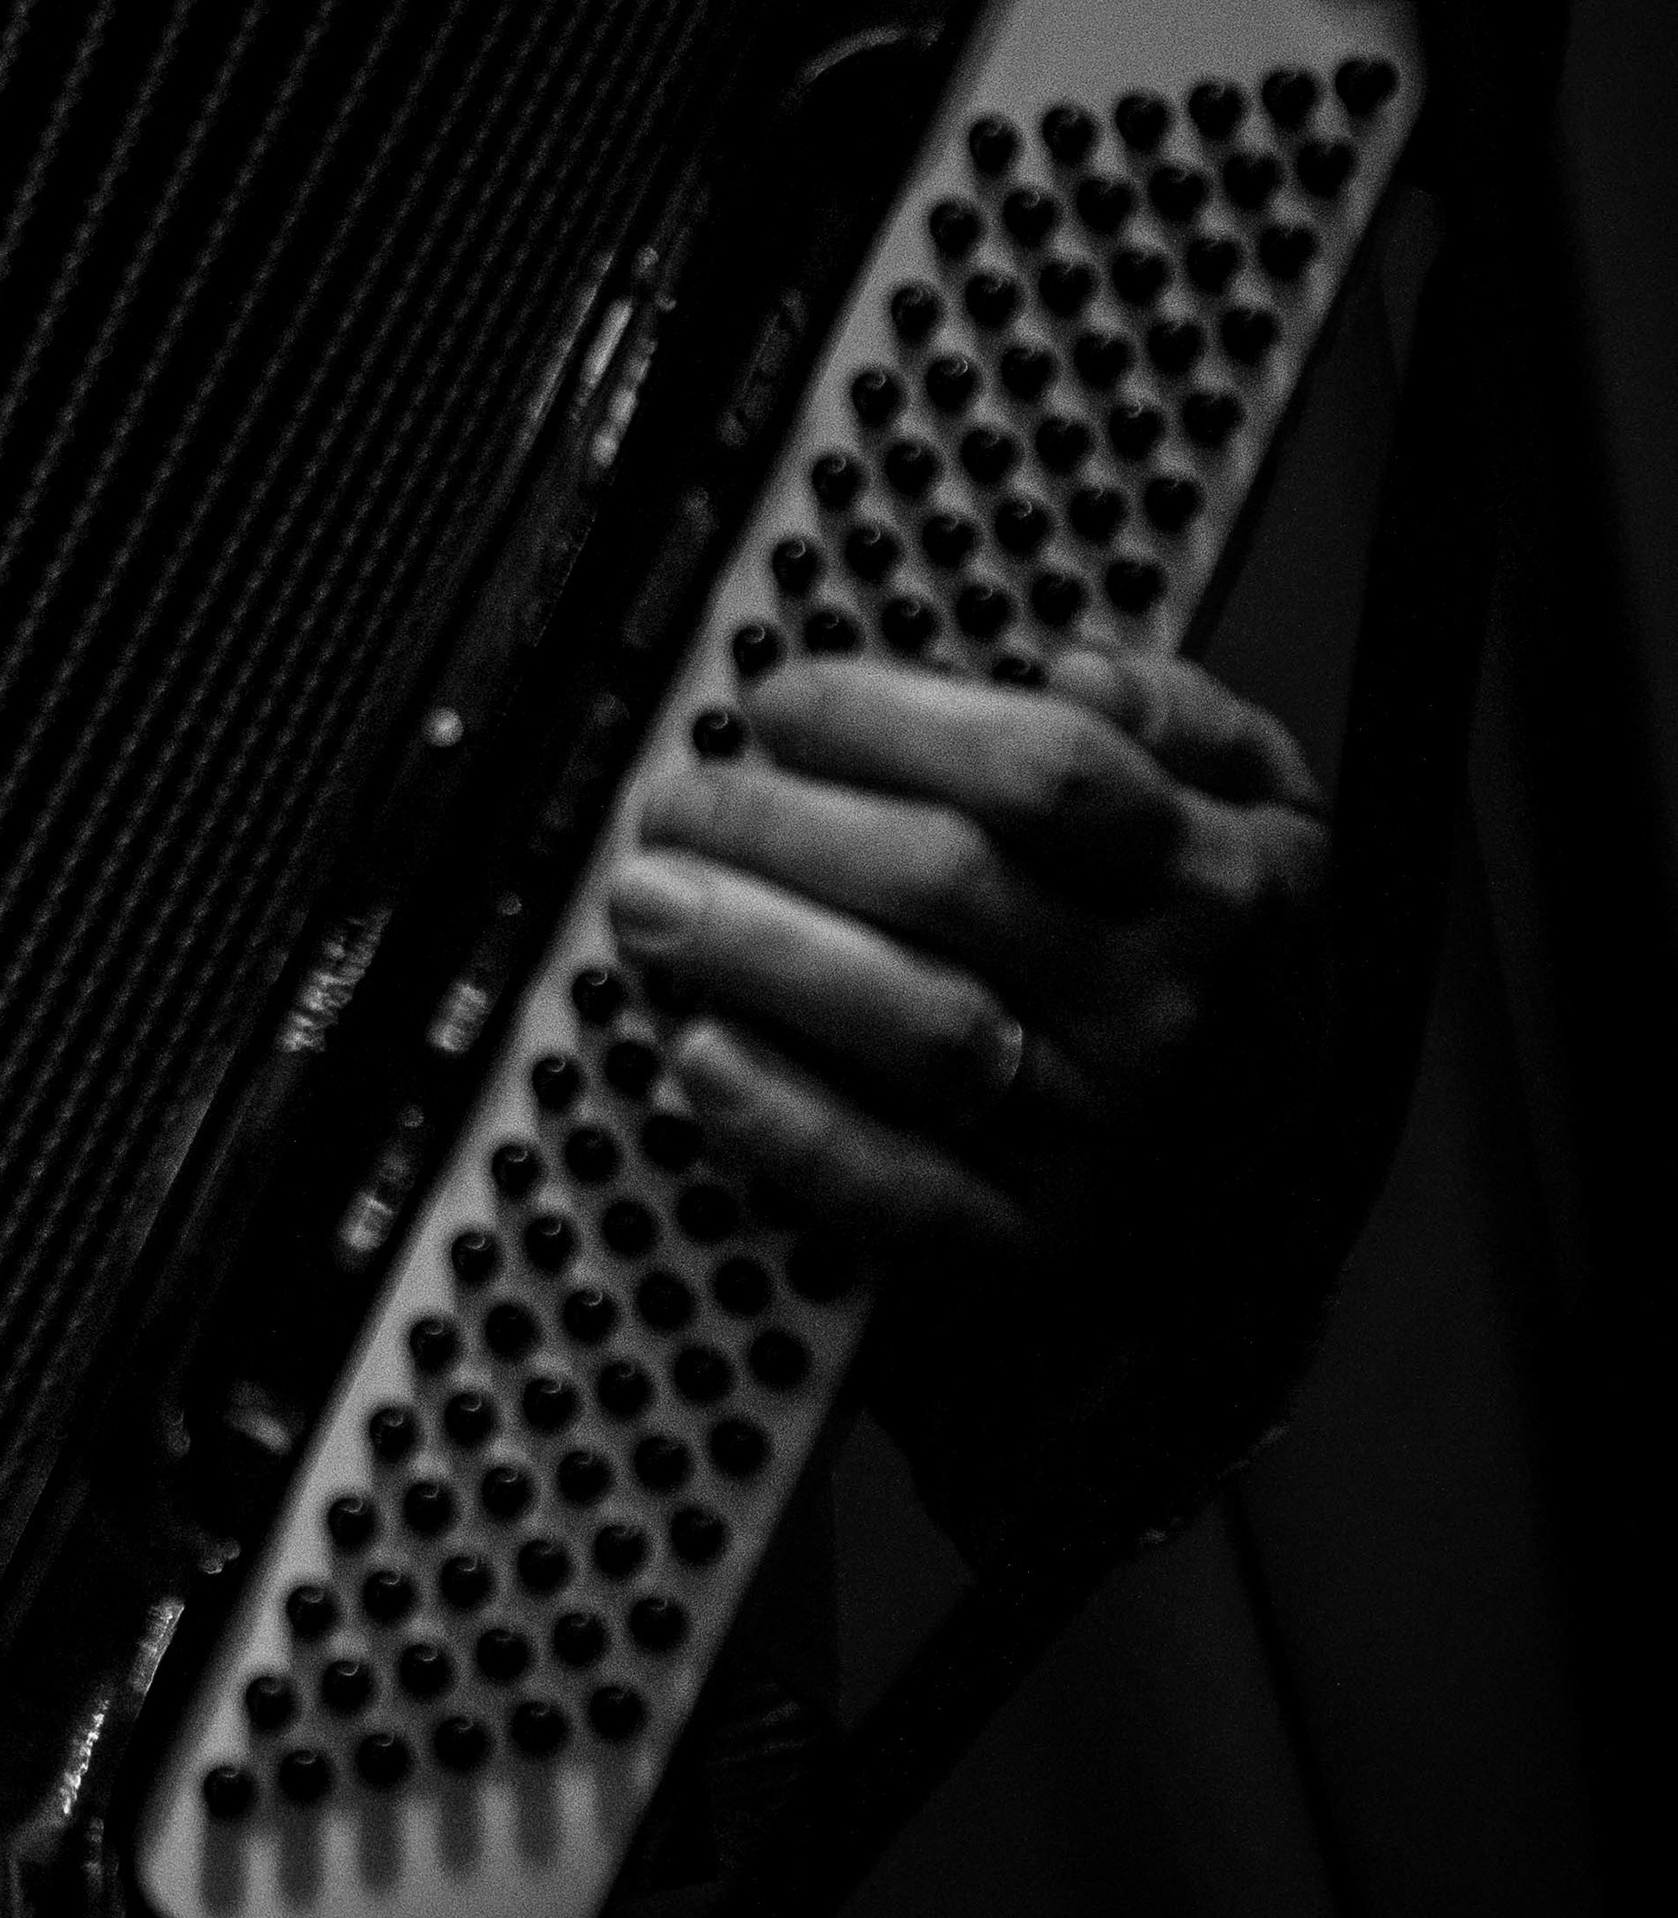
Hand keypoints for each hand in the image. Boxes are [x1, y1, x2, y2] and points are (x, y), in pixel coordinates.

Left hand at [611, 648, 1328, 1272]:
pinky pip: (899, 1187)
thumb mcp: (1271, 830)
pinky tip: (700, 1051)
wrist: (1260, 1215)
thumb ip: (1188, 723)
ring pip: (913, 1023)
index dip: (889, 719)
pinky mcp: (1031, 1248)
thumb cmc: (1224, 987)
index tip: (779, 704)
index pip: (1043, 768)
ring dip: (756, 949)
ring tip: (646, 900)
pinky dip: (788, 1121)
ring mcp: (1100, 1134)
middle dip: (779, 825)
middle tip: (675, 801)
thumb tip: (1075, 669)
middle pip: (946, 882)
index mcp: (1220, 880)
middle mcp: (1162, 1005)